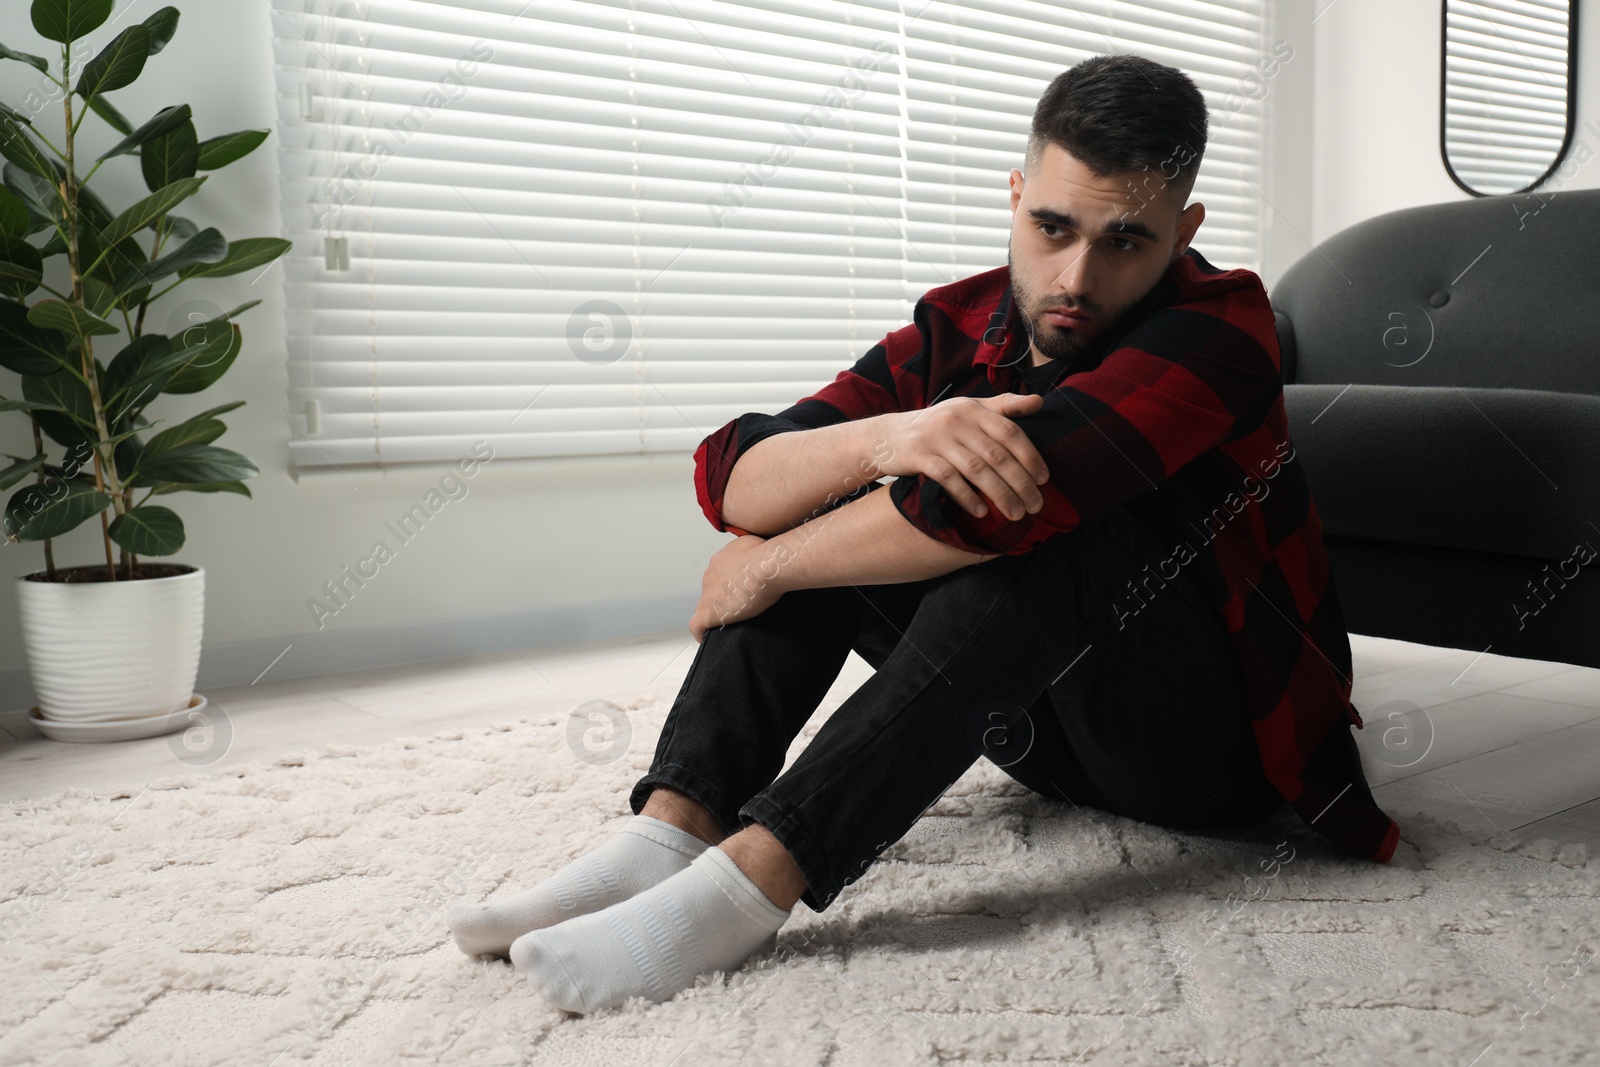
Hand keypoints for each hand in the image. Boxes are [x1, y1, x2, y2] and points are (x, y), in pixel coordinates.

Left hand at [689, 534, 790, 642]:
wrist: (767, 566)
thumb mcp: (760, 545)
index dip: (730, 585)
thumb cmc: (768, 557)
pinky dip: (702, 633)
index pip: (720, 575)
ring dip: (715, 614)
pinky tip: (710, 638)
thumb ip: (752, 553)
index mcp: (722, 559)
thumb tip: (758, 559)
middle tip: (741, 608)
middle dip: (723, 599)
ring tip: (730, 623)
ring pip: (704, 606)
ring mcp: (708, 593)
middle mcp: (711, 574)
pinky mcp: (708, 612)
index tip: (741, 591)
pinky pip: (697, 626)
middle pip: (712, 591)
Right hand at [873, 393, 1049, 520]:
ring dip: (1000, 494)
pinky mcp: (919, 456)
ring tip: (1016, 513)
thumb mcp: (969, 410)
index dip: (1030, 456)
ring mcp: (937, 438)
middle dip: (1020, 482)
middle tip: (1036, 505)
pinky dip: (966, 497)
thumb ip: (1003, 407)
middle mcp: (957, 420)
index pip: (1010, 432)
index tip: (1044, 479)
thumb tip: (1039, 402)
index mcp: (973, 409)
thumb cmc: (939, 426)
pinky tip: (981, 512)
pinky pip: (948, 479)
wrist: (889, 436)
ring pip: (976, 470)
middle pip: (996, 455)